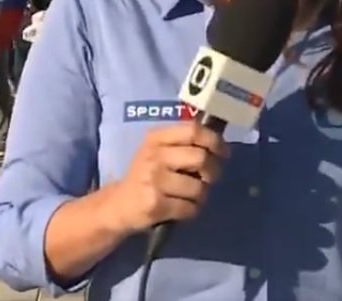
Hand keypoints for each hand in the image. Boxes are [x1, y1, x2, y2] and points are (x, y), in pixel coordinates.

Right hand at [108, 123, 227, 233]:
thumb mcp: (157, 150)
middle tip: (208, 178)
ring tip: (191, 195)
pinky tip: (182, 208)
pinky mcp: (155, 205)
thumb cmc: (146, 174)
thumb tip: (219, 144)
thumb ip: (183, 143)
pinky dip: (192, 210)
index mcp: (156, 138)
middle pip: (200, 157)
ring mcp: (154, 180)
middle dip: (212, 171)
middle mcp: (154, 155)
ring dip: (201, 194)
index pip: (193, 130)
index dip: (214, 140)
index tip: (222, 152)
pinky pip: (190, 207)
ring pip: (198, 187)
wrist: (118, 204)